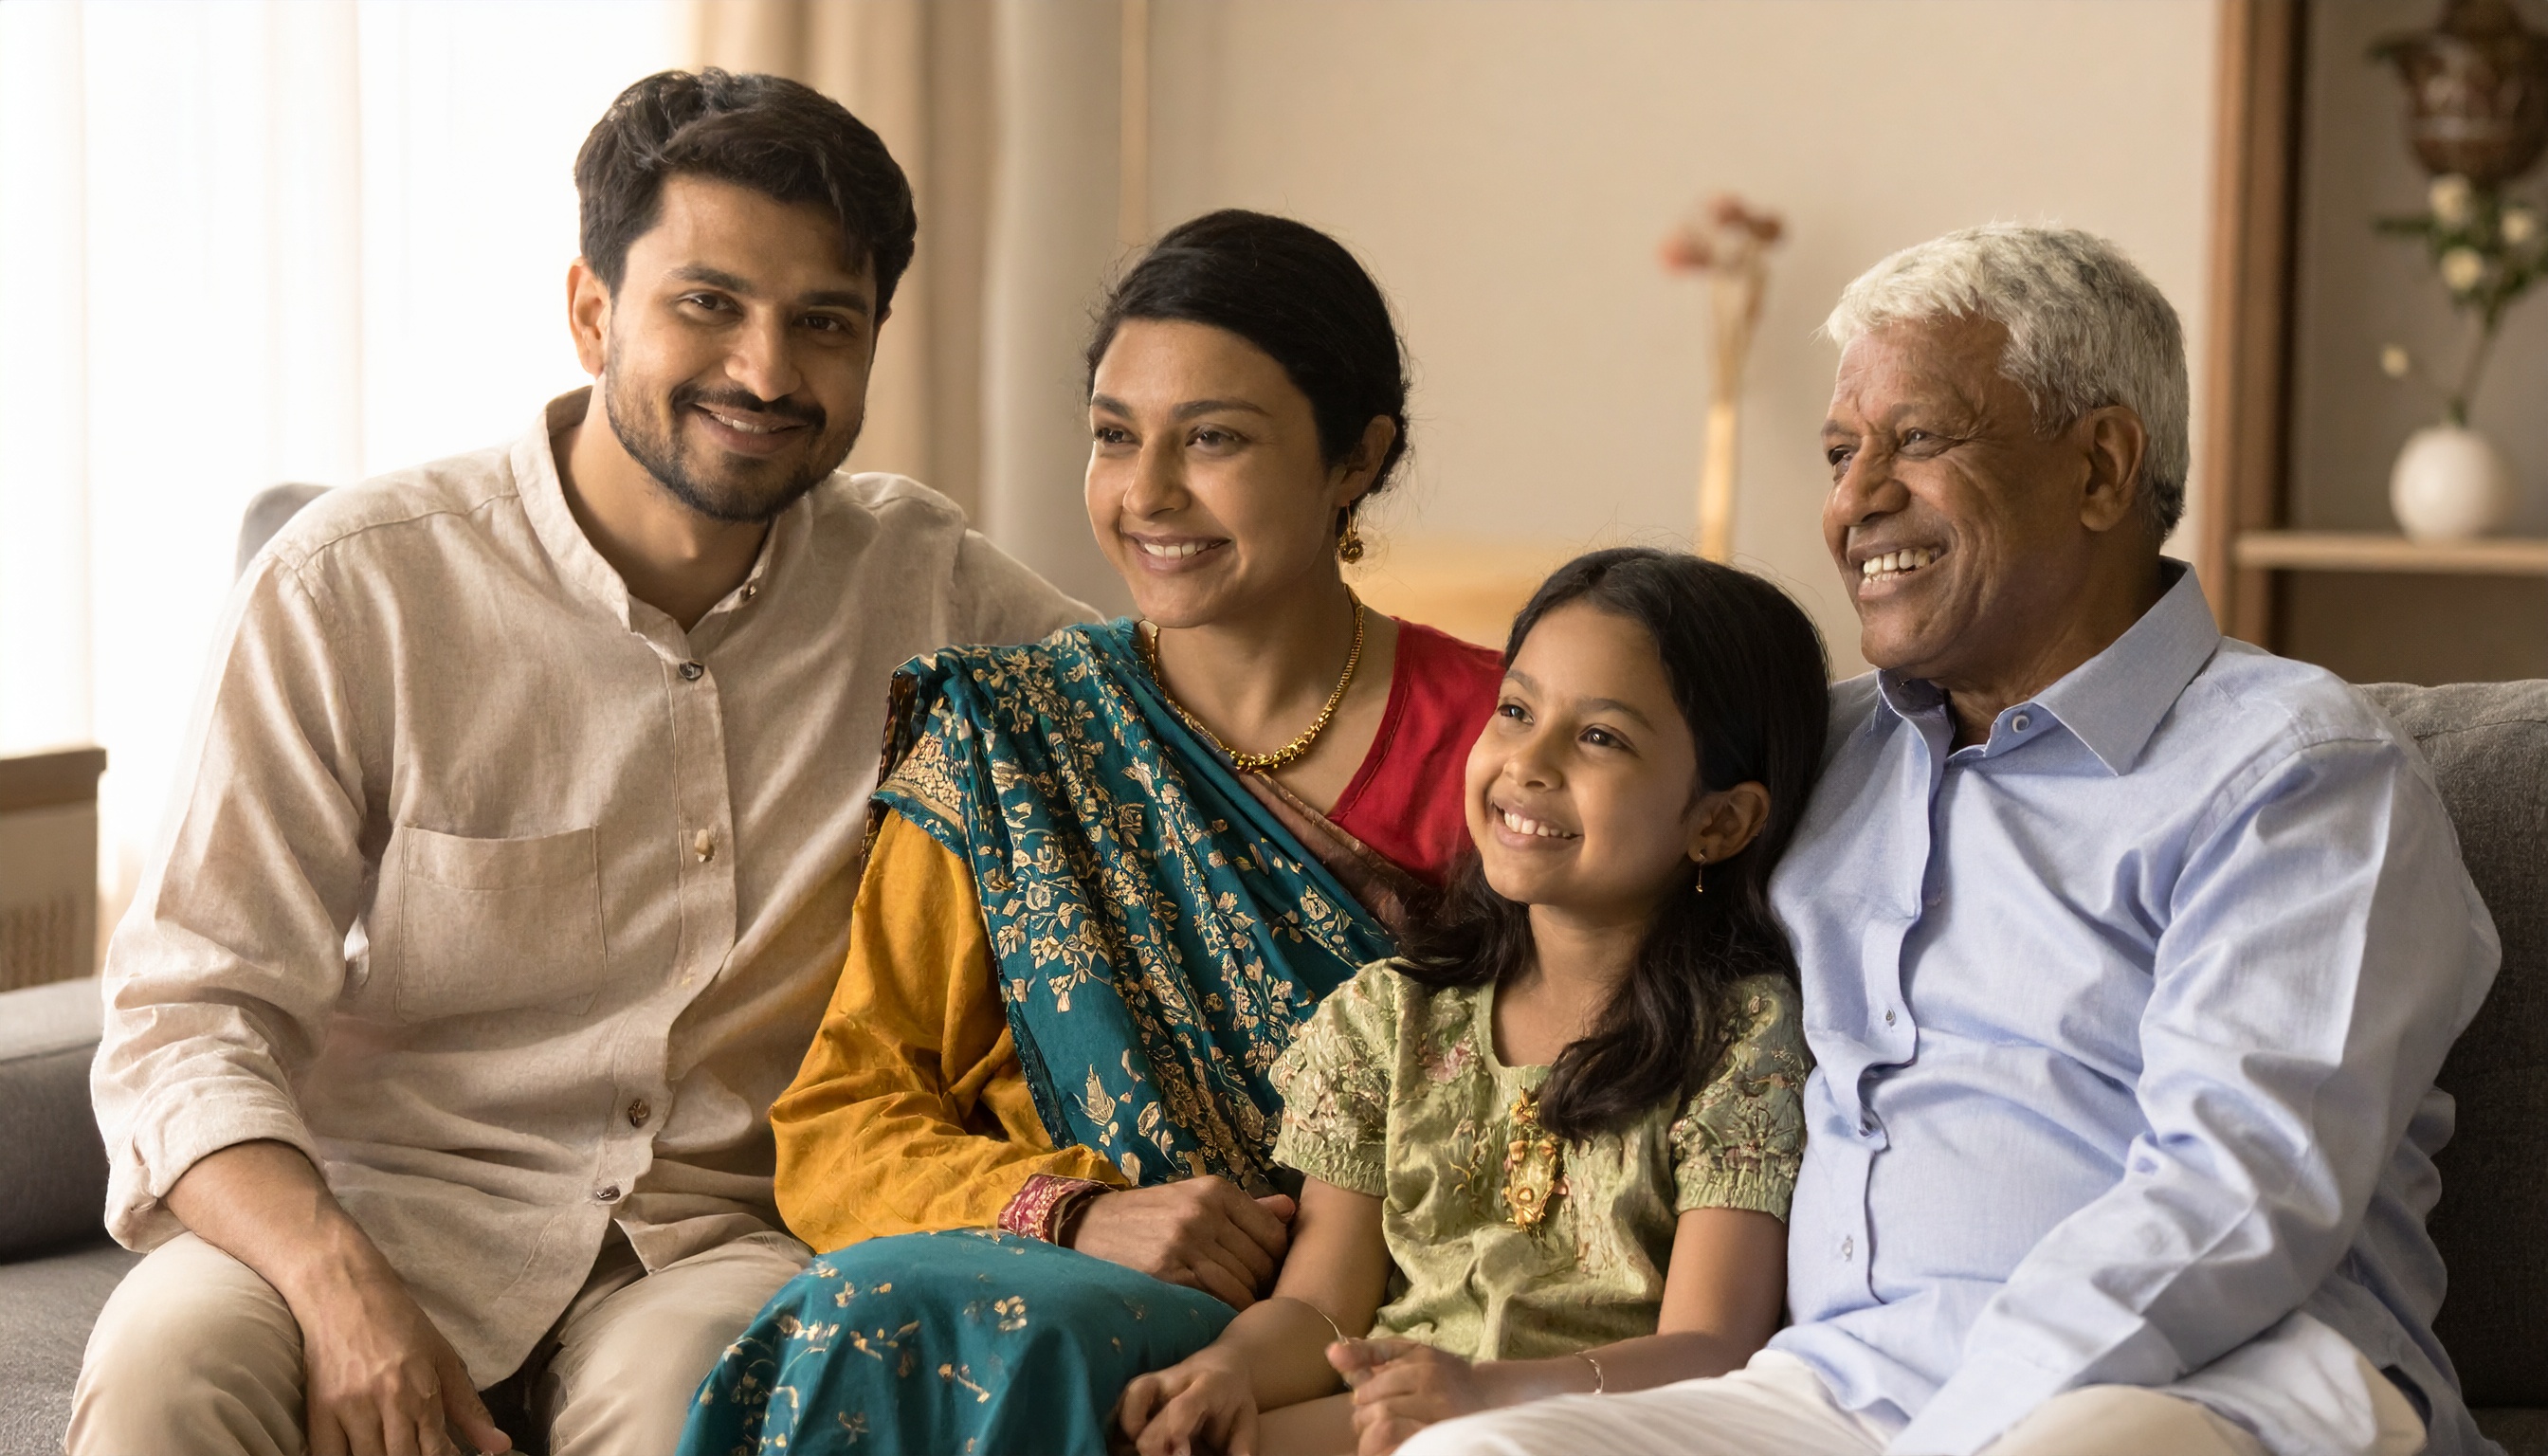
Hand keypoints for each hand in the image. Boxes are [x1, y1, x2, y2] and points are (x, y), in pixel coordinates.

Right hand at [292, 1248, 509, 1455]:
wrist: (345, 1292)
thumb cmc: (399, 1323)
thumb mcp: (443, 1359)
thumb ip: (468, 1408)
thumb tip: (499, 1447)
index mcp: (420, 1391)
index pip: (436, 1451)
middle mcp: (385, 1403)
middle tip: (421, 1453)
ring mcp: (349, 1409)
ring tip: (396, 1450)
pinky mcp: (319, 1410)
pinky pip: (328, 1455)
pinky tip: (364, 1452)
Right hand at [1066, 1178, 1295, 1308]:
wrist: (1089, 1226)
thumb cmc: (1150, 1215)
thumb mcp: (1195, 1197)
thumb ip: (1246, 1207)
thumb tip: (1291, 1210)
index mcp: (1216, 1191)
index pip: (1273, 1234)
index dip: (1277, 1260)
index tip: (1269, 1273)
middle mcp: (1204, 1213)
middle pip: (1261, 1263)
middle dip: (1262, 1284)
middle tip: (1254, 1295)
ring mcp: (1186, 1243)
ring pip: (1242, 1285)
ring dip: (1244, 1301)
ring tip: (1235, 1305)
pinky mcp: (1169, 1273)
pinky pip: (1216, 1300)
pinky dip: (1223, 1310)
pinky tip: (1215, 1310)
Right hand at [1118, 1351, 1259, 1455]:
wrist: (1221, 1364)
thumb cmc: (1233, 1401)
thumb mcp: (1246, 1422)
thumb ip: (1241, 1448)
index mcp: (1206, 1385)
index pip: (1183, 1406)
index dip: (1174, 1432)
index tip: (1179, 1455)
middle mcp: (1170, 1380)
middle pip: (1143, 1411)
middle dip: (1149, 1447)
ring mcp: (1149, 1384)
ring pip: (1123, 1411)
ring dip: (1127, 1442)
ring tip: (1150, 1452)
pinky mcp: (1133, 1393)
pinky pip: (1115, 1417)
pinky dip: (1119, 1439)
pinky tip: (1133, 1449)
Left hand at [1331, 1339, 1496, 1455]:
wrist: (1489, 1396)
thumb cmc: (1441, 1372)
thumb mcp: (1408, 1353)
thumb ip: (1370, 1352)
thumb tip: (1330, 1351)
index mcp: (1423, 1364)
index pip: (1371, 1388)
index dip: (1363, 1397)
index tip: (1366, 1400)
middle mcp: (1434, 1389)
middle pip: (1380, 1410)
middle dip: (1367, 1419)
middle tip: (1370, 1421)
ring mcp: (1441, 1416)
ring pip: (1389, 1429)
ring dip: (1376, 1436)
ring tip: (1379, 1433)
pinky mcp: (1443, 1434)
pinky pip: (1406, 1444)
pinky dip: (1391, 1445)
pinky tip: (1391, 1443)